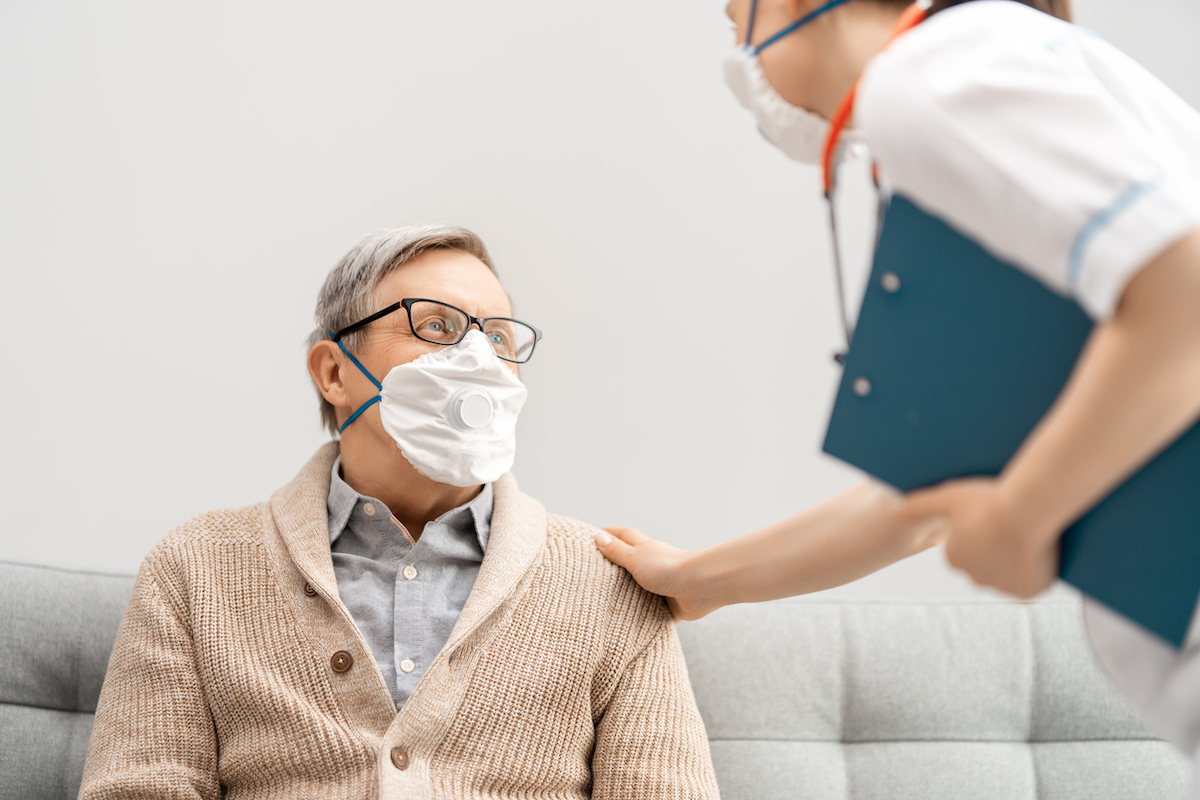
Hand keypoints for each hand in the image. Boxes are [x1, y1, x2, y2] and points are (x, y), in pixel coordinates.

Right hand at [594, 527, 713, 620]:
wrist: (699, 587)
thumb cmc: (667, 568)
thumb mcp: (636, 558)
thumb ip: (617, 551)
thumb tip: (599, 536)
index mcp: (644, 550)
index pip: (624, 536)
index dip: (610, 534)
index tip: (594, 535)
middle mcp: (653, 565)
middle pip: (632, 561)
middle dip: (616, 565)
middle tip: (595, 572)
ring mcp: (662, 584)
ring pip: (641, 588)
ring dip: (628, 593)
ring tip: (607, 603)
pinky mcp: (670, 604)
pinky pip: (652, 611)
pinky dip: (643, 615)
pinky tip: (631, 624)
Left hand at [900, 477, 1059, 598]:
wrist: (1027, 510)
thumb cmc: (986, 500)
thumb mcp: (948, 497)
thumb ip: (919, 505)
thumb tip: (893, 510)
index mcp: (955, 558)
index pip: (968, 549)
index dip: (983, 532)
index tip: (994, 517)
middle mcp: (975, 578)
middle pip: (988, 565)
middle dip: (998, 551)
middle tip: (1012, 525)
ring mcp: (1002, 587)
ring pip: (1010, 575)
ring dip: (1017, 563)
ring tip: (1026, 536)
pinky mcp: (1027, 592)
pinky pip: (1031, 584)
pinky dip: (1036, 572)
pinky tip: (1039, 551)